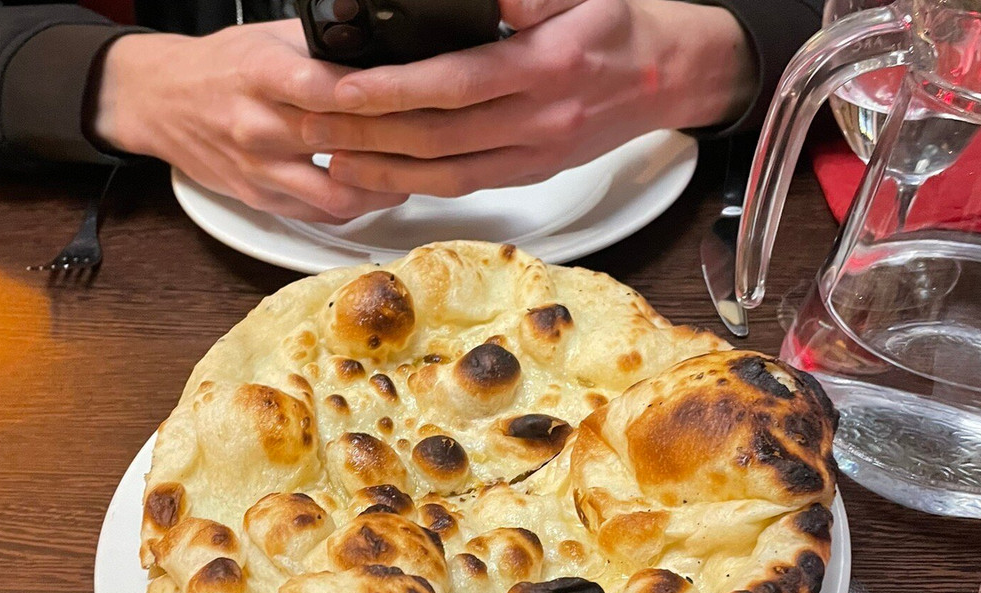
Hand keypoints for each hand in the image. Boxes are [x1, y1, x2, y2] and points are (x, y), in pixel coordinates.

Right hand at [90, 23, 408, 221]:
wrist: (159, 101)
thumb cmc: (220, 66)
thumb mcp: (266, 38)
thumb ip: (321, 48)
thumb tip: (385, 53)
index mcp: (261, 74)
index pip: (325, 88)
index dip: (373, 97)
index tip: (413, 98)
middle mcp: (258, 125)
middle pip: (340, 142)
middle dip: (395, 144)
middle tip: (436, 140)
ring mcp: (259, 169)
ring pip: (336, 192)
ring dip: (383, 188)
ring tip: (413, 174)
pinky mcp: (260, 199)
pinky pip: (319, 214)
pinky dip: (355, 206)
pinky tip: (379, 192)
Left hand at [300, 0, 756, 196]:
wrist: (666, 77)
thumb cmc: (619, 28)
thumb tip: (485, 0)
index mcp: (546, 68)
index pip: (454, 83)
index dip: (394, 89)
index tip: (343, 88)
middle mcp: (539, 121)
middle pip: (437, 137)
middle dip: (369, 135)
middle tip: (314, 127)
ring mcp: (535, 155)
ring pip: (447, 174)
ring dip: (385, 172)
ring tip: (333, 161)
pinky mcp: (532, 172)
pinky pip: (467, 186)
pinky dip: (419, 185)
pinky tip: (383, 178)